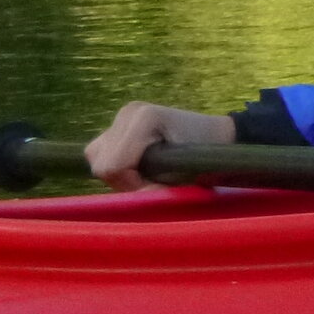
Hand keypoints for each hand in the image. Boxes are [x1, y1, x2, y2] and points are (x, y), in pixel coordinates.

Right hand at [85, 103, 235, 189]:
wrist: (217, 134)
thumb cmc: (207, 154)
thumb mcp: (184, 171)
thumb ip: (155, 185)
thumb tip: (132, 201)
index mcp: (144, 118)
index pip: (114, 166)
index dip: (133, 185)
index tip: (158, 189)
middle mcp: (128, 112)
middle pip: (101, 163)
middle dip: (125, 181)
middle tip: (153, 184)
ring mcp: (121, 115)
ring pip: (96, 157)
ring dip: (119, 174)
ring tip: (147, 176)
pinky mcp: (118, 123)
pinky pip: (100, 152)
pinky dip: (117, 165)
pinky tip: (139, 167)